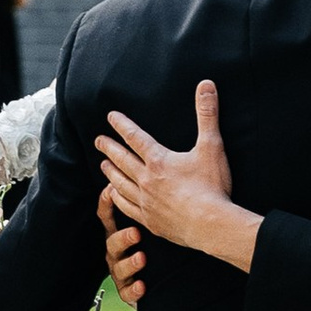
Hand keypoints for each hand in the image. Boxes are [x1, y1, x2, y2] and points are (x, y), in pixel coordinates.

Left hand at [97, 79, 258, 269]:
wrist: (210, 224)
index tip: (111, 117)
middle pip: (123, 160)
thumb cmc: (212, 186)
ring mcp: (146, 202)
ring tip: (103, 165)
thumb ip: (207, 114)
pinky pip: (126, 207)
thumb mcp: (212, 146)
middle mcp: (147, 179)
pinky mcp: (150, 220)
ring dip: (111, 172)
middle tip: (98, 140)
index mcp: (159, 160)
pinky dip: (117, 199)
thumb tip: (206, 85)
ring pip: (121, 183)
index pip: (136, 137)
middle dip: (109, 148)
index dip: (122, 125)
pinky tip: (113, 195)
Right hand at [98, 181, 147, 304]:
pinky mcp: (128, 291)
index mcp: (119, 234)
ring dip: (129, 263)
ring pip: (118, 268)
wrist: (162, 282)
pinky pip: (126, 292)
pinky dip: (133, 289)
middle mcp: (116, 252)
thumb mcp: (150, 226)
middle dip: (122, 237)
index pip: (107, 217)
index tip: (110, 189)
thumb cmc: (156, 249)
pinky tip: (141, 285)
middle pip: (112, 242)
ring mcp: (121, 272)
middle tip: (136, 233)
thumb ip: (149, 206)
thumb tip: (159, 180)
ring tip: (142, 258)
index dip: (106, 203)